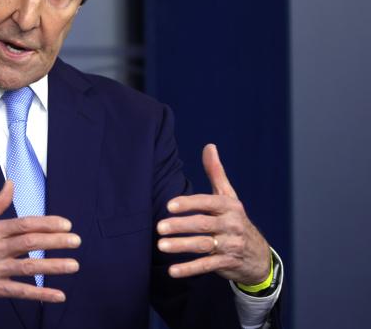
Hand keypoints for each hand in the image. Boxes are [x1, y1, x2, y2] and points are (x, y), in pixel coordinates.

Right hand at [0, 180, 80, 320]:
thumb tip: (10, 183)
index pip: (23, 224)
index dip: (47, 224)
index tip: (66, 224)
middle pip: (29, 243)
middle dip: (56, 242)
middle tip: (76, 241)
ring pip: (28, 268)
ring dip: (54, 267)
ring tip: (74, 265)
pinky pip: (19, 292)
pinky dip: (40, 294)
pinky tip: (58, 295)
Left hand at [156, 144, 270, 284]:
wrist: (259, 254)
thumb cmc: (235, 219)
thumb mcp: (229, 196)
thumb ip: (216, 173)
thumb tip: (209, 146)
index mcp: (230, 206)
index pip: (208, 202)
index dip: (189, 203)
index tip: (169, 205)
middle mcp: (232, 224)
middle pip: (203, 224)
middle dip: (180, 226)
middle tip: (159, 227)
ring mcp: (231, 245)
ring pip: (203, 245)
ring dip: (181, 246)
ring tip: (161, 246)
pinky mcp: (227, 263)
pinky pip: (207, 266)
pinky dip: (189, 269)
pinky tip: (172, 271)